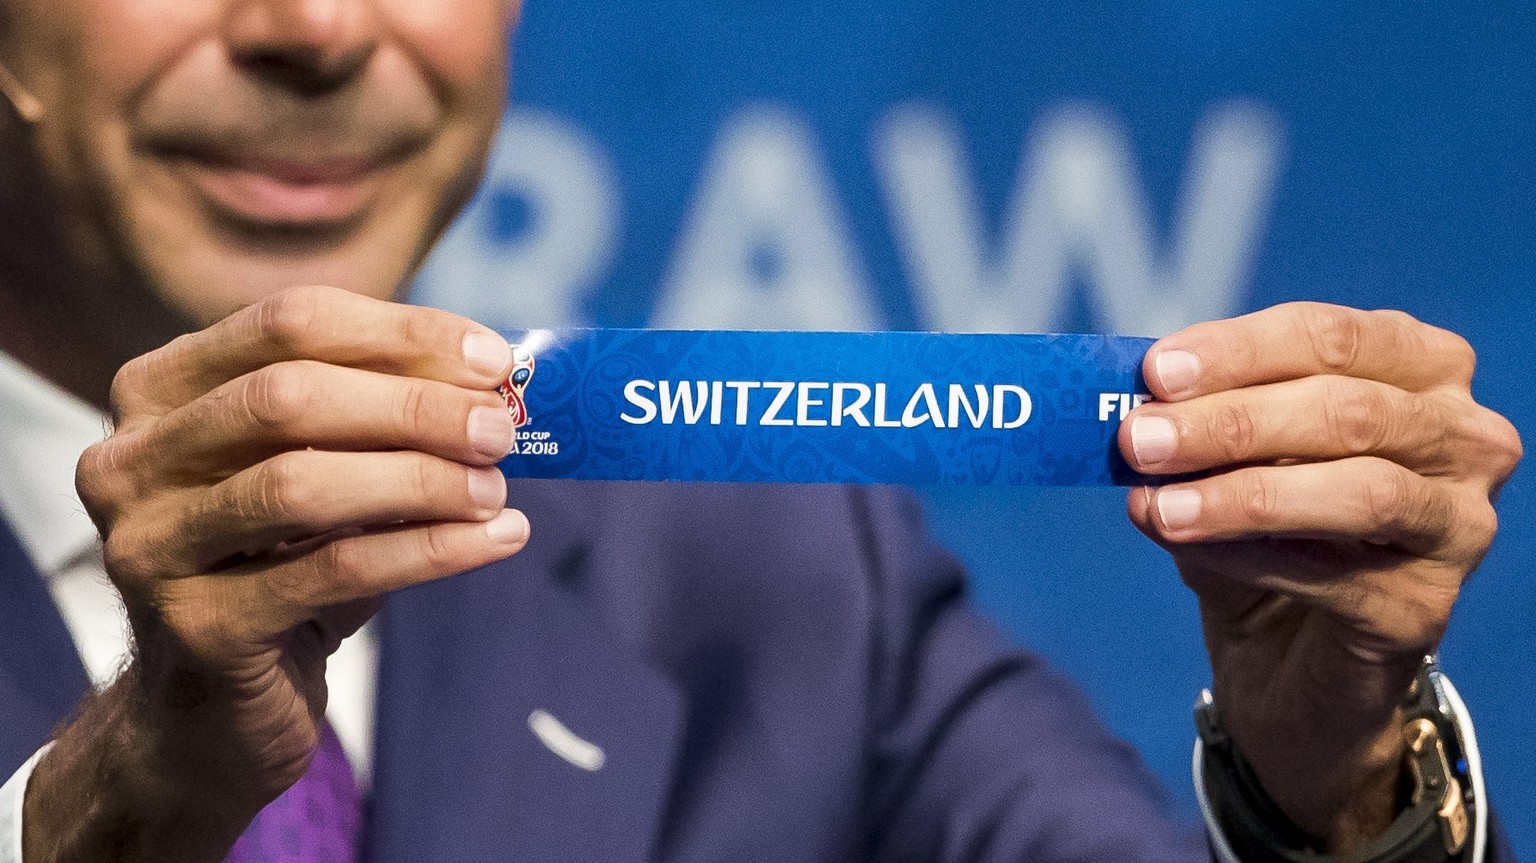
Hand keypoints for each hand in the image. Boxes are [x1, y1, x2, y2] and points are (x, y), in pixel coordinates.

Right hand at [26, 286, 530, 862]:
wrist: (209, 715)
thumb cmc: (279, 569)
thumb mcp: (322, 475)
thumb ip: (380, 418)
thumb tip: (493, 380)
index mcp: (160, 392)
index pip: (289, 324)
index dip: (403, 335)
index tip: (494, 361)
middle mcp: (130, 460)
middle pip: (289, 398)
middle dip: (416, 407)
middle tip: (502, 430)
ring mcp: (149, 546)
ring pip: (301, 486)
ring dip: (422, 480)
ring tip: (497, 492)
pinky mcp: (194, 629)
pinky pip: (333, 572)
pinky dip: (430, 550)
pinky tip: (496, 541)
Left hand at [1118, 302, 1520, 849]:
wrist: (1287, 658)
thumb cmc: (1264, 531)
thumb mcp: (1225, 459)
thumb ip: (1195, 421)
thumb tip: (1141, 409)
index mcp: (1421, 369)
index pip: (1334, 339)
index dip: (1241, 351)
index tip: (1155, 371)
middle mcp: (1464, 438)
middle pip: (1349, 410)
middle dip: (1231, 422)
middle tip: (1139, 438)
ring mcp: (1458, 524)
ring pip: (1360, 490)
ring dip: (1243, 493)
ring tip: (1158, 504)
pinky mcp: (1427, 607)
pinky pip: (1335, 573)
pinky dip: (1247, 554)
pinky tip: (1185, 546)